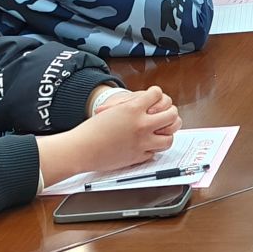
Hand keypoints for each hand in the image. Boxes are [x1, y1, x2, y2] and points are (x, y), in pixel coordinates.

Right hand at [40, 86, 181, 185]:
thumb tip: (147, 100)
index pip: (158, 94)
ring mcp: (142, 142)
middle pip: (171, 115)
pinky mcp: (138, 157)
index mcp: (133, 108)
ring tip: (161, 131)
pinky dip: (154, 148)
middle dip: (170, 113)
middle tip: (166, 113)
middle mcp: (141, 125)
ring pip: (169, 138)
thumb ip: (132, 105)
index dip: (157, 94)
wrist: (81, 149)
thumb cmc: (92, 129)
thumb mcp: (112, 109)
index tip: (155, 96)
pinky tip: (149, 144)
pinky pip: (155, 153)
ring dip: (167, 133)